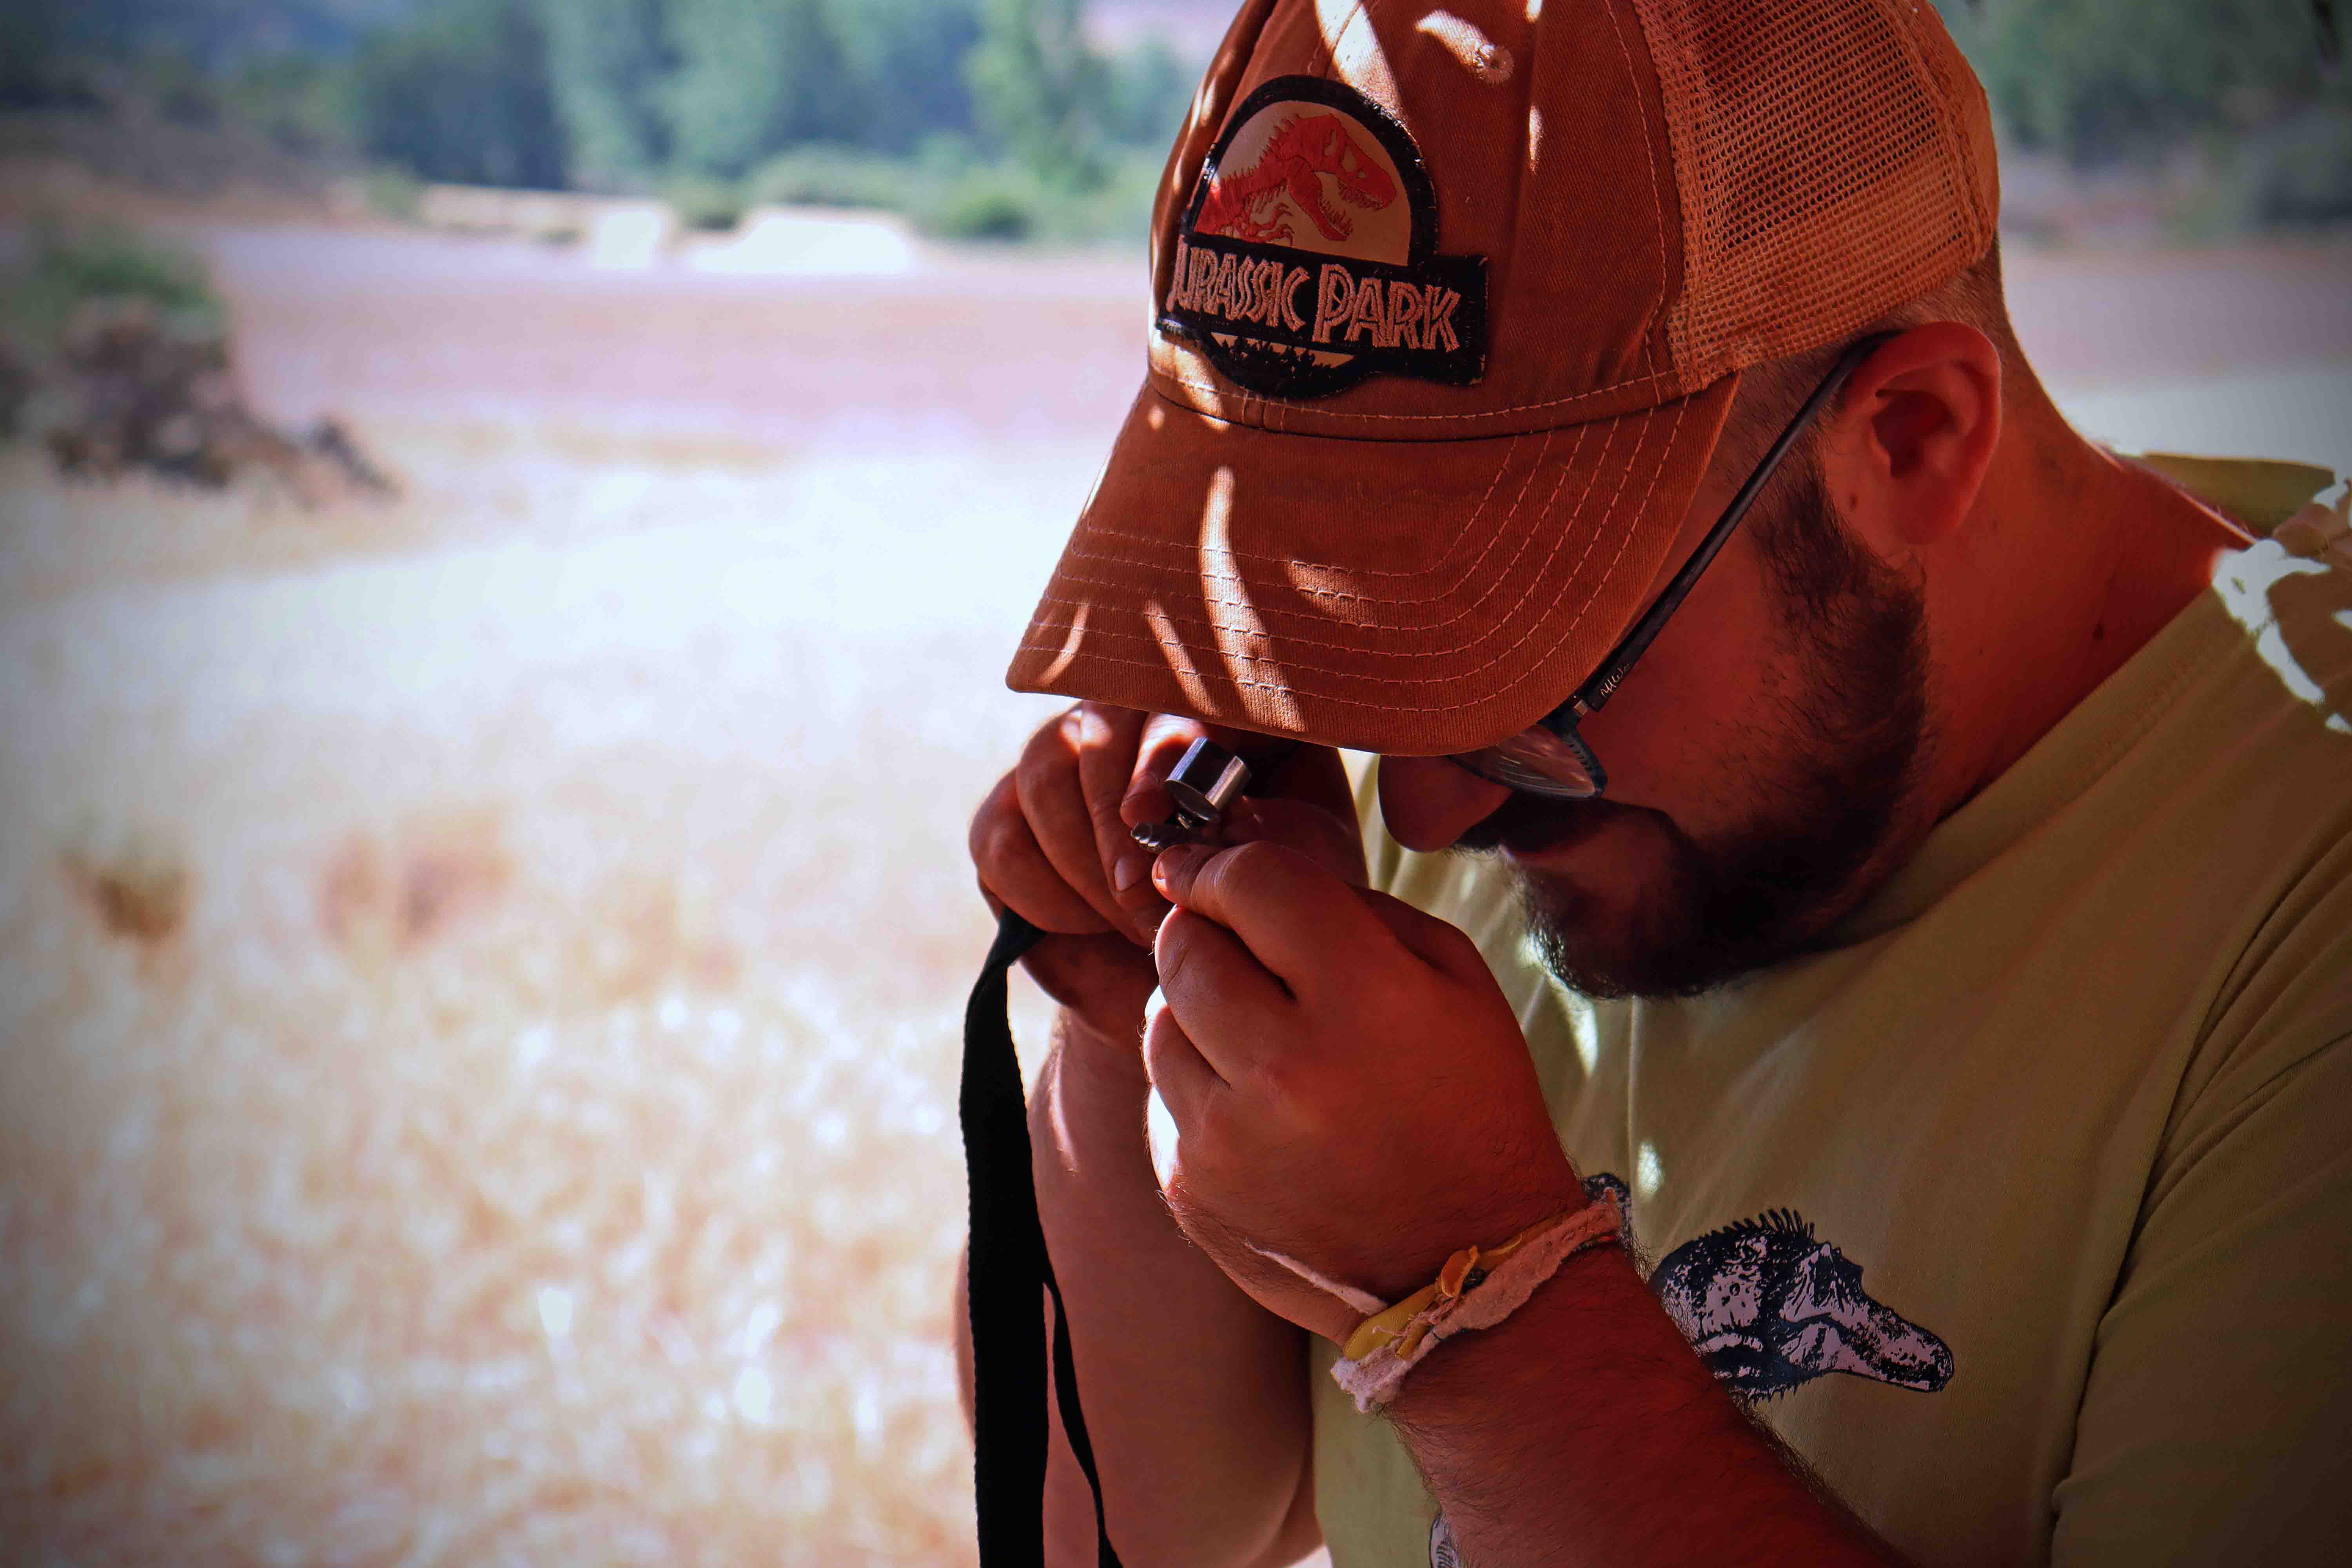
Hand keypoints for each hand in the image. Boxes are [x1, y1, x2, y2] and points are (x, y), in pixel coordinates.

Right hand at [968, 704, 1362, 1070]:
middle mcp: (1133, 717)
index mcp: (1217, 713)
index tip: (1154, 816)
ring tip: (1132, 923)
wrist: (1184, 984)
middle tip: (1142, 895)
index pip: (1182, 697)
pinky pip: (1002, 839)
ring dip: (1085, 862)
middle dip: (1116, 820)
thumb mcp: (1290, 873)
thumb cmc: (1256, 912)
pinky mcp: (1008, 815)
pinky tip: (1088, 923)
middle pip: (1101, 726)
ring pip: (1044, 776)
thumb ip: (1275, 835)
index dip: (1163, 753)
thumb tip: (1231, 813)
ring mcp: (1063, 758)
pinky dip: (1044, 894)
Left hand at [1141, 841, 1583, 1344]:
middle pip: (1184, 947)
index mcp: (1365, 999)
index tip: (1206, 869)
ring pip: (1158, 1020)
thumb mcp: (1452, 979)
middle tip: (1240, 950)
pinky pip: (1165, 1096)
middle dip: (1205, 932)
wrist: (1465, 1265)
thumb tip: (1245, 869)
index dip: (1221, 866)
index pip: (1250, 885)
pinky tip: (1261, 1110)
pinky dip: (1200, 1086)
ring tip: (1262, 1039)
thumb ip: (1354, 905)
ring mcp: (1228, 1136)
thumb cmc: (1469, 1105)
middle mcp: (1285, 1068)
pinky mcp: (1193, 1188)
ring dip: (1197, 1010)